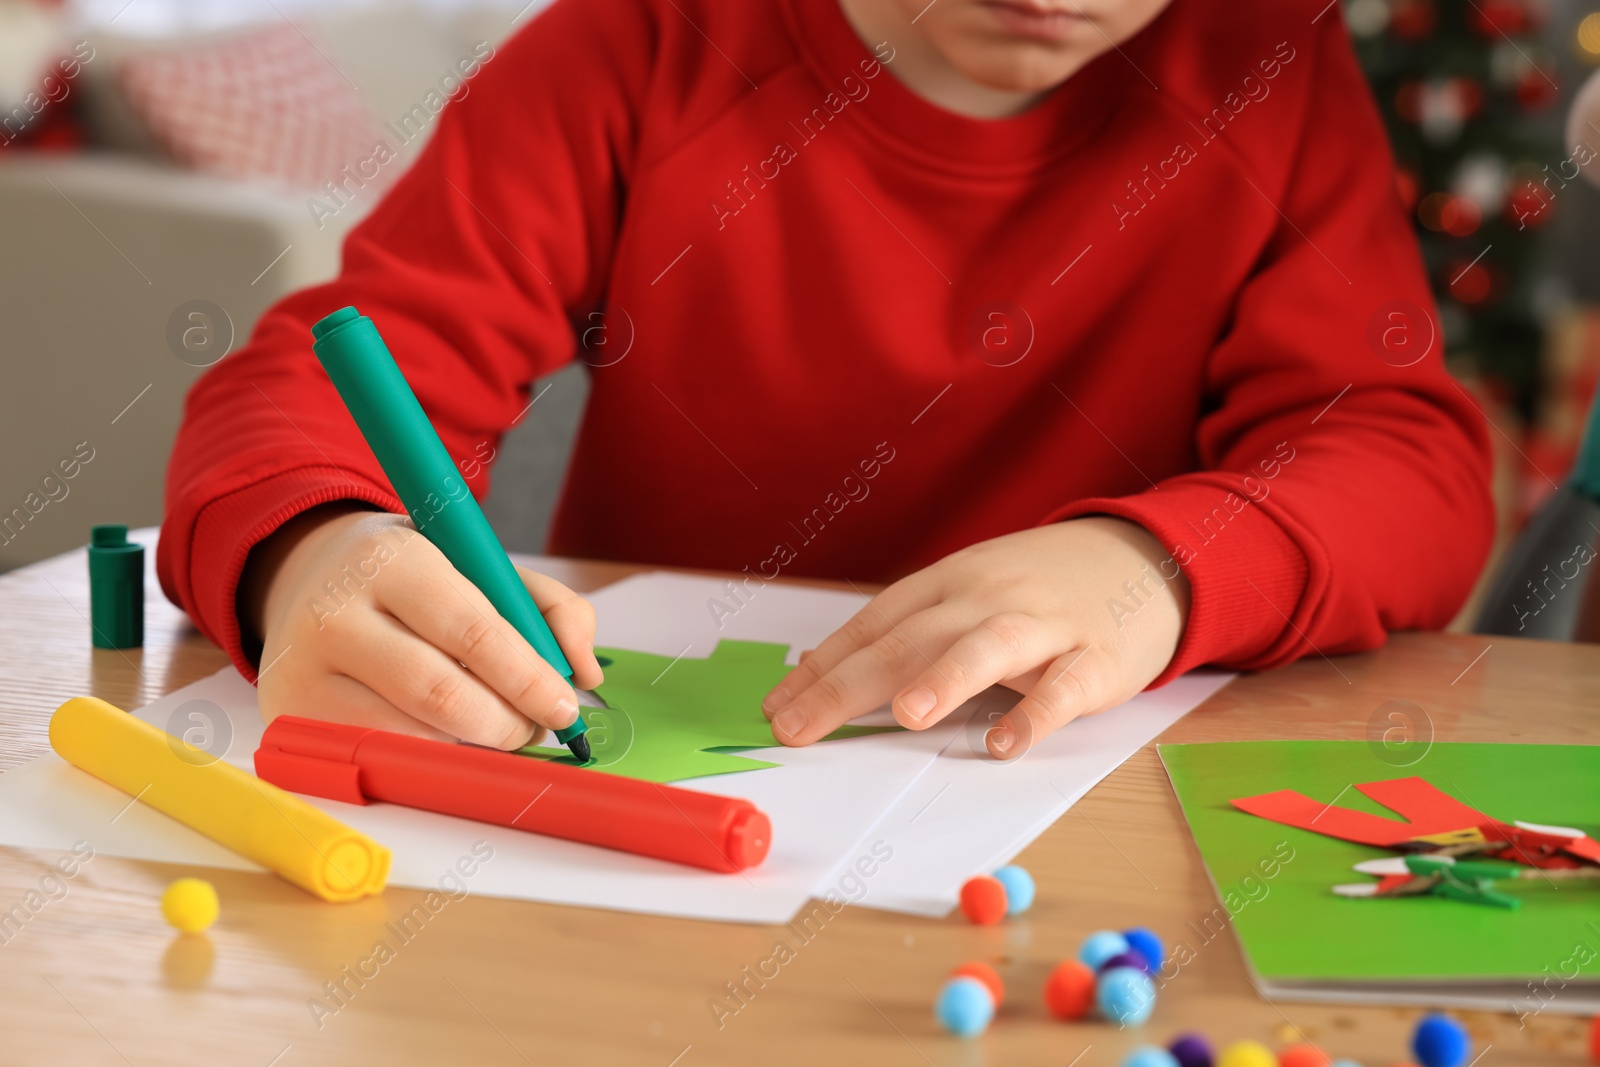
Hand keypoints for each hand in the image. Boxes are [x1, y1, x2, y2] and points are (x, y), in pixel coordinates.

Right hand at [241, 503, 602, 748]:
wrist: (308, 576)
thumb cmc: (414, 577)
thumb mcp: (481, 564)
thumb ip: (551, 608)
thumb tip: (584, 675)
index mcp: (391, 560)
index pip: (473, 632)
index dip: (528, 679)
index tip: (564, 707)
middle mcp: (333, 613)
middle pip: (441, 696)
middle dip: (506, 724)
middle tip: (533, 728)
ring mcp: (301, 670)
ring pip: (411, 737)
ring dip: (471, 748)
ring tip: (491, 728)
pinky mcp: (288, 717)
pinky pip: (377, 757)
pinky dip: (428, 758)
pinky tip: (444, 738)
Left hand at [760, 518, 1189, 757]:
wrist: (1140, 560)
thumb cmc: (1033, 590)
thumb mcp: (963, 596)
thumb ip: (901, 634)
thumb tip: (819, 674)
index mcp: (947, 585)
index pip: (873, 626)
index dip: (823, 667)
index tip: (776, 709)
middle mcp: (986, 598)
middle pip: (911, 640)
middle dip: (851, 684)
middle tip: (800, 726)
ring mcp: (1043, 625)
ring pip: (988, 647)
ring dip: (946, 678)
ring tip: (906, 713)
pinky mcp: (1097, 658)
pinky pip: (1064, 687)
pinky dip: (1036, 714)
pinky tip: (1004, 744)